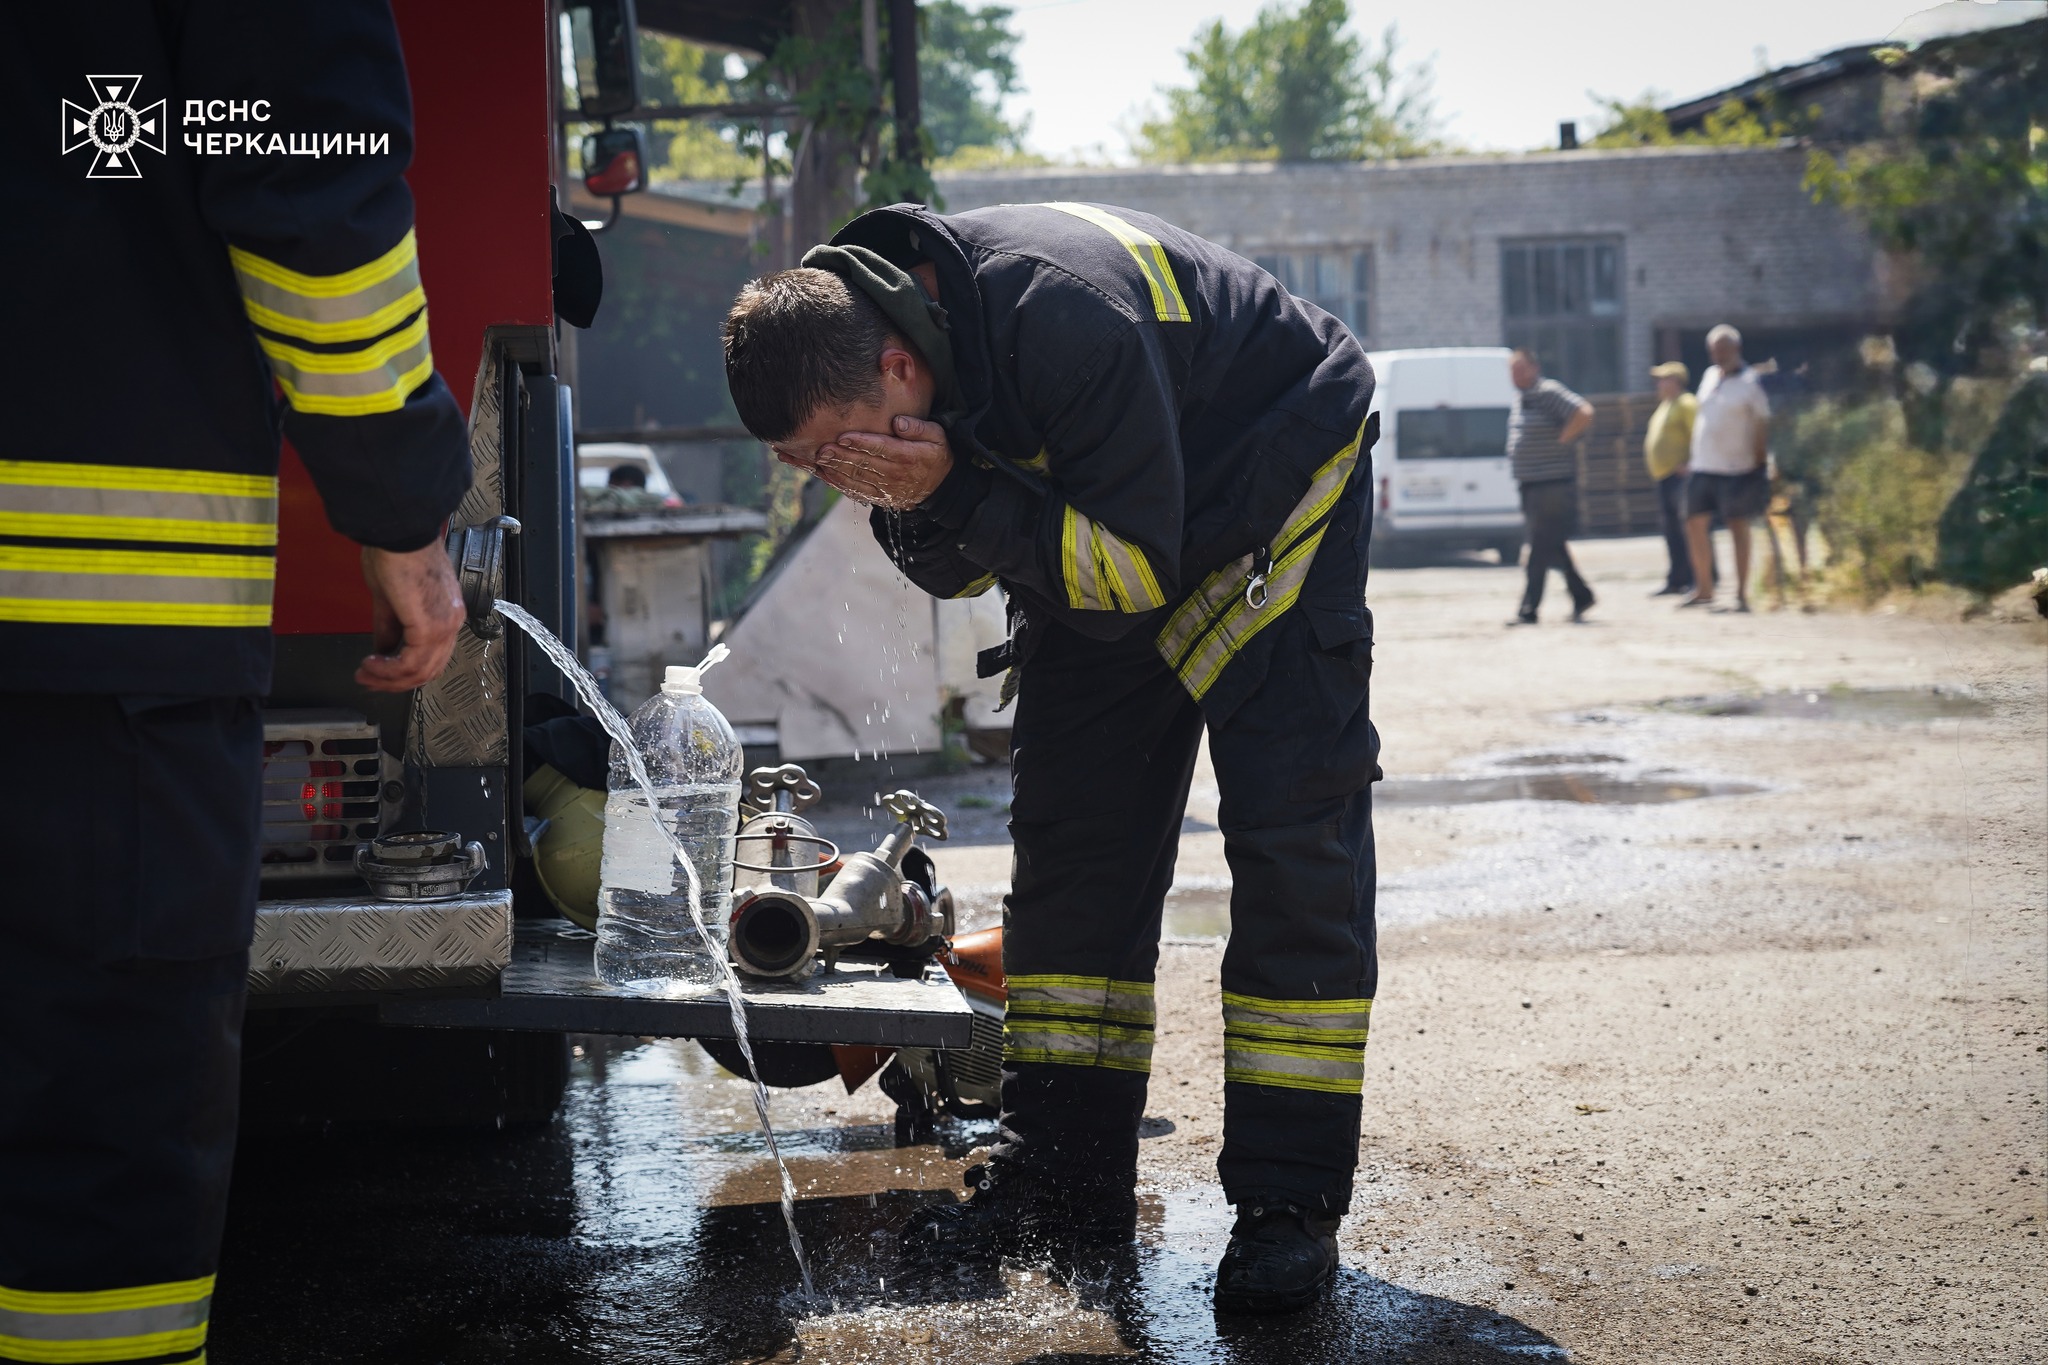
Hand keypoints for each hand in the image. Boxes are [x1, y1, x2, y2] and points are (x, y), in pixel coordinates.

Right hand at [356, 540, 464, 691]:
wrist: (399, 534)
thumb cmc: (396, 552)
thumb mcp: (389, 597)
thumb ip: (389, 626)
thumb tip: (383, 648)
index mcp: (446, 611)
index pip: (432, 656)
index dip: (404, 670)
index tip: (380, 673)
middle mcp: (451, 620)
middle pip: (428, 669)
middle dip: (394, 681)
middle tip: (368, 680)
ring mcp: (444, 625)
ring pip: (420, 671)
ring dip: (388, 678)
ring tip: (366, 673)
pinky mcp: (430, 627)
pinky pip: (412, 663)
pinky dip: (389, 670)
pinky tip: (372, 664)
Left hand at [805, 414, 953, 509]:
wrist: (939, 488)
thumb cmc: (934, 454)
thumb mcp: (937, 436)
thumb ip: (918, 428)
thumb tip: (898, 422)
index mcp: (908, 456)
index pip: (881, 448)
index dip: (861, 443)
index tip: (843, 436)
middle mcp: (894, 474)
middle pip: (863, 464)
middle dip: (840, 456)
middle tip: (821, 449)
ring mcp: (884, 487)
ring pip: (856, 478)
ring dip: (835, 469)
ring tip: (817, 459)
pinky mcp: (877, 496)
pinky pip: (855, 490)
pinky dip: (838, 483)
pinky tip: (823, 474)